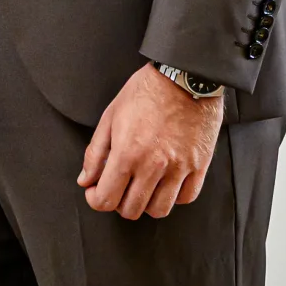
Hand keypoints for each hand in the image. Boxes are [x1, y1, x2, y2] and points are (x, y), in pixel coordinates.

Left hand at [77, 62, 222, 219]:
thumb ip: (95, 152)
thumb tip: (85, 179)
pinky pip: (187, 197)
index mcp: (127, 153)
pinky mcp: (200, 165)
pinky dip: (174, 197)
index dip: (95, 199)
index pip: (106, 199)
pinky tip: (166, 182)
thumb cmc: (146, 91)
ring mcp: (179, 168)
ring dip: (146, 204)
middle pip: (132, 210)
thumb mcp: (111, 116)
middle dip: (118, 203)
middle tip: (118, 188)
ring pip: (160, 210)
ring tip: (142, 188)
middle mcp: (153, 165)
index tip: (95, 191)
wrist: (184, 75)